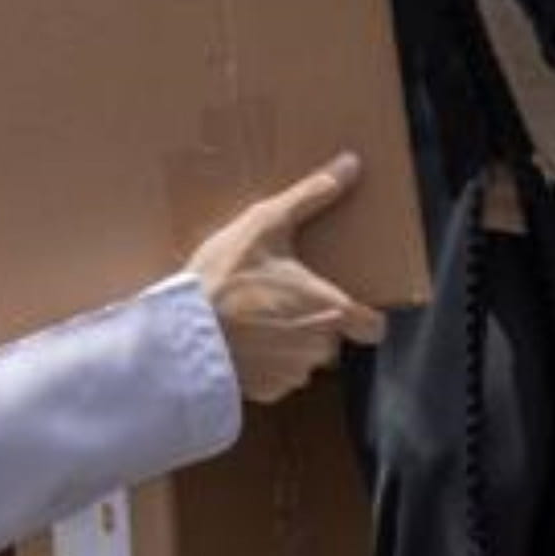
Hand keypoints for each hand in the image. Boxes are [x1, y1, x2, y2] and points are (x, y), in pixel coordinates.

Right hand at [187, 154, 385, 402]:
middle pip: (332, 336)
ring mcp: (292, 375)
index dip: (366, 317)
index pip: (375, 328)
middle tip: (280, 296)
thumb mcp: (265, 224)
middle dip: (312, 319)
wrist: (180, 337)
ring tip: (254, 316)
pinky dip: (263, 361)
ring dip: (288, 341)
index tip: (348, 303)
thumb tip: (351, 163)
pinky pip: (276, 376)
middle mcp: (320, 349)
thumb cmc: (226, 278)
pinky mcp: (265, 392)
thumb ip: (311, 196)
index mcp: (331, 310)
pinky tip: (240, 340)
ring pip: (303, 357)